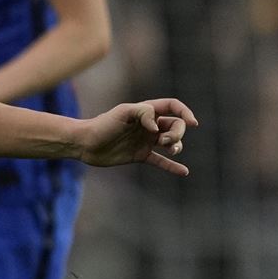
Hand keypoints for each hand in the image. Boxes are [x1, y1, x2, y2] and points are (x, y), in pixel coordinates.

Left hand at [76, 98, 197, 174]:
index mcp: (146, 111)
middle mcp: (149, 126)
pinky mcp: (140, 156)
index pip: (173, 107)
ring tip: (170, 150)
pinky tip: (184, 171)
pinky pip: (160, 161)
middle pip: (175, 126)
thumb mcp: (123, 113)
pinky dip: (172, 166)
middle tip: (165, 140)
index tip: (192, 123)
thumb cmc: (103, 125)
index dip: (185, 113)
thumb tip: (158, 127)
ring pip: (171, 143)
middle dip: (177, 133)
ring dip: (176, 146)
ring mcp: (145, 141)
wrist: (85, 143)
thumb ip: (143, 113)